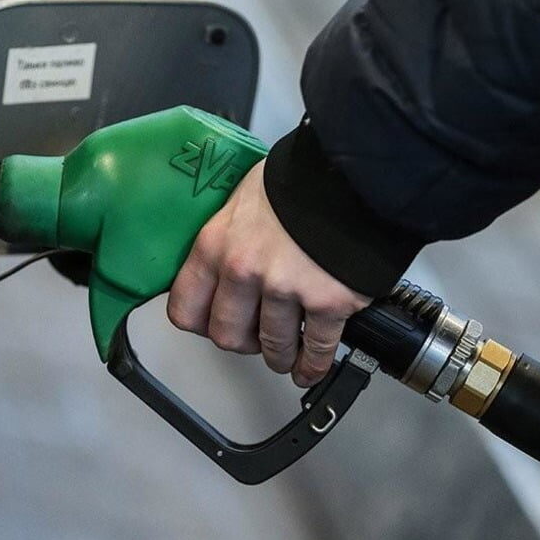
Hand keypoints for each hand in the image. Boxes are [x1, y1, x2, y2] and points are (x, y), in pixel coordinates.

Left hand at [167, 161, 370, 386]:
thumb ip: (230, 236)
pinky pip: (317, 348)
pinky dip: (314, 364)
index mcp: (216, 245)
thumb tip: (226, 255)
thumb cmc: (300, 177)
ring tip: (286, 354)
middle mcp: (244, 270)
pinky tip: (310, 367)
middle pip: (227, 335)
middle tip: (252, 339)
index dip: (200, 323)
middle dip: (242, 342)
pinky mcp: (328, 302)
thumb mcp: (243, 198)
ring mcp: (286, 289)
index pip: (185, 308)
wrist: (354, 172)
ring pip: (273, 347)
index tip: (210, 324)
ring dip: (279, 356)